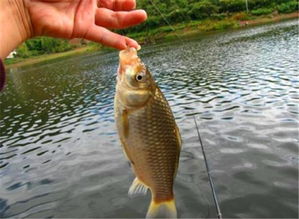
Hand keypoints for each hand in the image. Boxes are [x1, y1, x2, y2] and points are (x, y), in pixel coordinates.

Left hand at [25, 0, 146, 49]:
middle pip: (112, 6)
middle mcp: (88, 2)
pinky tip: (128, 45)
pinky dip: (114, 41)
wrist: (25, 3)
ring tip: (142, 16)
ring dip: (127, 20)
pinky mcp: (80, 30)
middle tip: (140, 10)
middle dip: (127, 8)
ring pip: (111, 20)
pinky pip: (101, 36)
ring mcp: (85, 17)